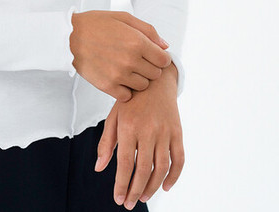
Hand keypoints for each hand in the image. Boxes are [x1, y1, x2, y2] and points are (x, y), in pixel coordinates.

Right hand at [69, 11, 171, 101]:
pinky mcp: (108, 86)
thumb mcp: (124, 18)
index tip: (152, 55)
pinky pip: (127, 96)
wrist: (69, 36)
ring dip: (138, 79)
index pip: (164, 60)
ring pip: (143, 86)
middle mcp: (130, 60)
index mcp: (137, 41)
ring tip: (126, 68)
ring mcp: (119, 75)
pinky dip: (125, 89)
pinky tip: (118, 78)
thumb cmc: (97, 24)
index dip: (160, 57)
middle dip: (149, 67)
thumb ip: (148, 30)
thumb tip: (166, 46)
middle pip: (155, 74)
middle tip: (137, 60)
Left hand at [94, 64, 183, 207]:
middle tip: (129, 203)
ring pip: (161, 167)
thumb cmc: (131, 99)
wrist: (155, 79)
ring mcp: (165, 131)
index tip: (118, 198)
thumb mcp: (114, 116)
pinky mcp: (177, 132)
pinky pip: (179, 159)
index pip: (124, 163)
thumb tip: (99, 168)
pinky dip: (174, 176)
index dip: (121, 184)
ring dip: (153, 187)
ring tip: (143, 196)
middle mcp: (148, 130)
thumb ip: (106, 142)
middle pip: (143, 169)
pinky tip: (165, 186)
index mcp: (128, 126)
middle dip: (135, 190)